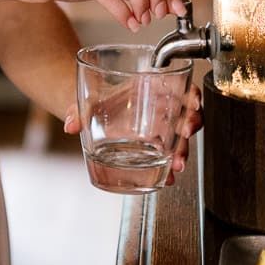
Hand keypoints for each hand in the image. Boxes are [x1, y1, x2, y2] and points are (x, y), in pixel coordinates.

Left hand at [62, 80, 202, 181]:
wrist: (88, 114)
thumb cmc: (94, 101)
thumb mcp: (85, 102)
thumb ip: (77, 111)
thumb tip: (70, 123)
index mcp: (150, 88)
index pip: (179, 87)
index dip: (192, 95)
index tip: (193, 104)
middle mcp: (160, 108)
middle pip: (186, 115)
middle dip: (189, 128)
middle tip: (183, 140)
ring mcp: (159, 128)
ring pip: (181, 138)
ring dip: (182, 152)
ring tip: (176, 168)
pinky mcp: (154, 147)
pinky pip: (168, 155)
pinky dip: (170, 168)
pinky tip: (167, 178)